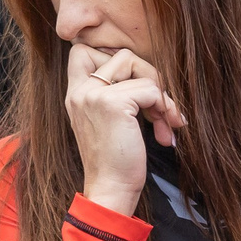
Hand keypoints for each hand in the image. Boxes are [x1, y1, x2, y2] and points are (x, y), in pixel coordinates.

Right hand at [66, 42, 182, 216]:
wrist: (111, 190)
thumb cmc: (116, 161)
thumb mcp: (109, 121)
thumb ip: (116, 94)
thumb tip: (149, 73)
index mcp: (76, 93)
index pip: (83, 50)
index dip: (116, 59)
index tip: (134, 85)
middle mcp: (80, 90)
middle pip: (123, 54)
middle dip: (150, 77)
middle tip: (160, 109)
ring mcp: (94, 94)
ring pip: (139, 65)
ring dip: (160, 94)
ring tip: (165, 122)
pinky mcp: (112, 103)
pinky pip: (150, 88)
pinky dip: (163, 107)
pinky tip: (163, 132)